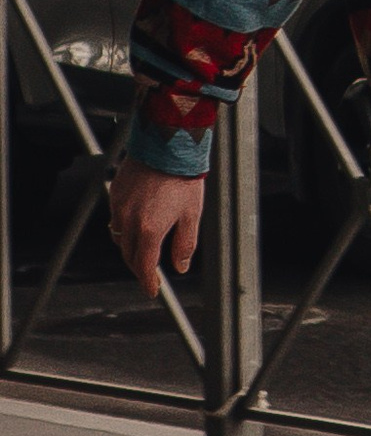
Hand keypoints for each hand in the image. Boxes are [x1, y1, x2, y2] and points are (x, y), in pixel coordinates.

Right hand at [108, 158, 204, 304]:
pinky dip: (124, 228)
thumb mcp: (191, 215)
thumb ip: (184, 244)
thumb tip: (180, 267)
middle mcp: (129, 221)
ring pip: (119, 238)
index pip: (144, 266)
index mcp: (150, 230)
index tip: (152, 290)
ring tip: (144, 249)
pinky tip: (136, 224)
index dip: (148, 282)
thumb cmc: (183, 179)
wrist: (167, 145)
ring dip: (130, 248)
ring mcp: (119, 207)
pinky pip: (115, 219)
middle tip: (151, 272)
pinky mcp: (115, 194)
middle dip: (139, 267)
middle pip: (129, 255)